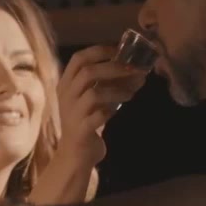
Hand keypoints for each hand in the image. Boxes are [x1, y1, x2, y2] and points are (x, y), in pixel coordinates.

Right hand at [56, 45, 149, 164]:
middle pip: (87, 72)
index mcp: (66, 84)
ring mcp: (72, 114)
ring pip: (94, 94)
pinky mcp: (81, 130)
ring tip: (131, 92)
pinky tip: (120, 109)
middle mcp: (66, 96)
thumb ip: (110, 84)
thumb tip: (139, 71)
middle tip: (134, 69)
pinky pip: (98, 116)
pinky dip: (112, 110)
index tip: (119, 50)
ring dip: (116, 90)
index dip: (99, 50)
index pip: (79, 59)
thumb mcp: (94, 99)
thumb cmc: (87, 122)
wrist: (75, 155)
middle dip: (114, 67)